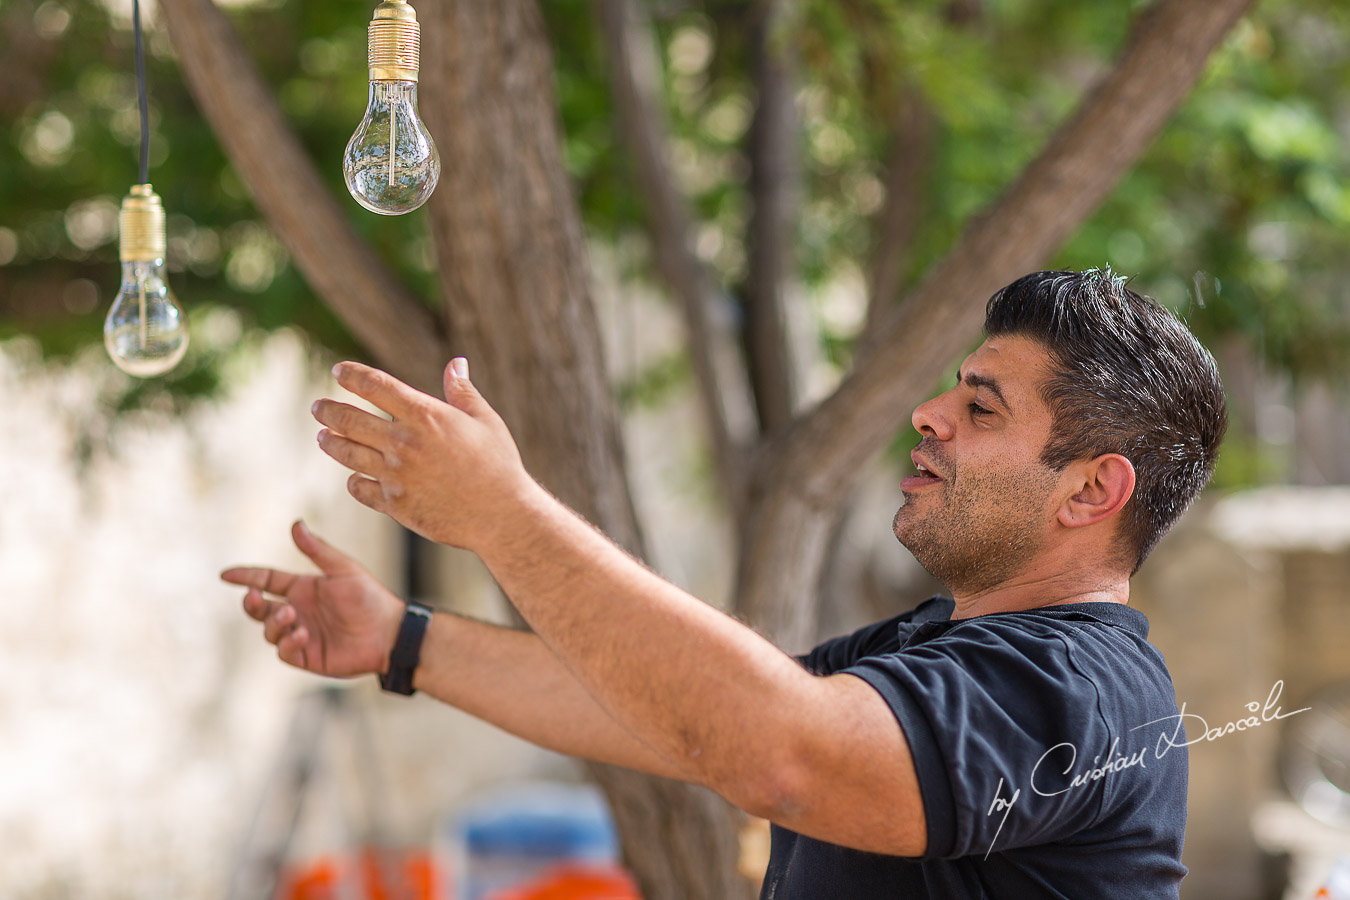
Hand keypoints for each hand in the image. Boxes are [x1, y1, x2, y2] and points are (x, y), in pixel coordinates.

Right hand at [221, 521, 403, 676]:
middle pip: (259, 608)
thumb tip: (295, 523)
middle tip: (256, 597)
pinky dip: (287, 642)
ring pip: (268, 629)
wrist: (388, 632)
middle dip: (251, 603)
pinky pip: (284, 651)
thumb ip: (317, 550)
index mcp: (302, 588)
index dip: (246, 577)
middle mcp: (297, 610)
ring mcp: (299, 634)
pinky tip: (302, 634)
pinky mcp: (306, 656)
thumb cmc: (369, 597)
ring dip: (274, 622)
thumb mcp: (342, 569)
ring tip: (292, 615)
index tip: (226, 575)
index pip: (266, 580)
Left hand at [312, 357, 534, 549]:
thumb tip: (456, 363)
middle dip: (327, 409)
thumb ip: (463, 391)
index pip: (375, 385)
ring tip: (322, 437)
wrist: (501, 514)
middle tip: (318, 407)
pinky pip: (360, 488)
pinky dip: (354, 481)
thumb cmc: (498, 464)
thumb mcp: (485, 421)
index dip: (351, 375)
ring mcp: (395, 474)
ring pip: (347, 453)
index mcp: (425, 415)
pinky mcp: (394, 504)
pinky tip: (354, 477)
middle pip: (349, 419)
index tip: (339, 371)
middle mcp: (403, 442)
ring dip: (330, 442)